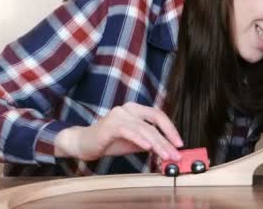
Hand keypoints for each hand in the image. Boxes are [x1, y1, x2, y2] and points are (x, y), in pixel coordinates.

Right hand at [54, 102, 183, 160]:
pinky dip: (140, 139)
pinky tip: (148, 147)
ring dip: (157, 143)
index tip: (179, 144)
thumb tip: (168, 151)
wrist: (83, 143)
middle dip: (167, 139)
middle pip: (154, 122)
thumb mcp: (135, 142)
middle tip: (175, 153)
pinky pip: (128, 131)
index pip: (158, 116)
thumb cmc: (109, 141)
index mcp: (136, 110)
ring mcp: (119, 115)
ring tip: (166, 155)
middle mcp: (128, 108)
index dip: (170, 129)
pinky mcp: (110, 125)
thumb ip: (150, 143)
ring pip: (144, 128)